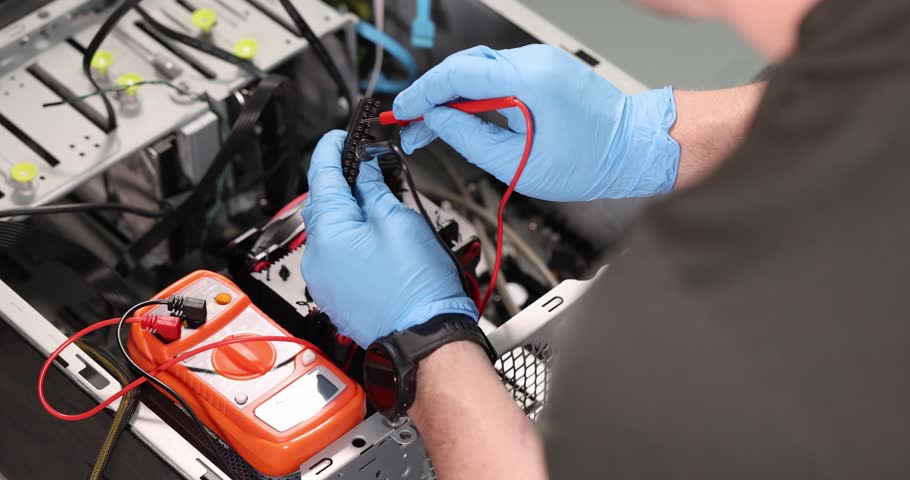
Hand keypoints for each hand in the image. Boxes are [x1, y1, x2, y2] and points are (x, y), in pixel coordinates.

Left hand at [300, 131, 477, 346]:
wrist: (424, 337)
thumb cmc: (417, 289)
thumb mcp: (399, 222)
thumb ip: (374, 190)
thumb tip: (364, 170)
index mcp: (329, 233)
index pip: (321, 175)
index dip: (331, 149)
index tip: (339, 137)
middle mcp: (317, 258)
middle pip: (323, 204)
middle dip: (342, 183)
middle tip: (368, 169)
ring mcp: (323, 279)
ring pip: (331, 231)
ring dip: (349, 213)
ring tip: (380, 207)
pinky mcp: (335, 295)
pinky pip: (337, 256)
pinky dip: (351, 240)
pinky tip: (376, 239)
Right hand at [394, 44, 680, 200]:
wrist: (635, 148)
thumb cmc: (590, 160)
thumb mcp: (519, 164)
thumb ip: (471, 140)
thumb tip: (437, 123)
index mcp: (528, 81)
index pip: (457, 75)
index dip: (422, 94)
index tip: (403, 113)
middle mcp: (534, 62)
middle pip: (465, 68)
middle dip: (433, 97)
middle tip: (414, 128)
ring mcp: (541, 62)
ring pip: (481, 71)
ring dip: (454, 97)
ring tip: (434, 129)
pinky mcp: (546, 71)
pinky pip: (500, 77)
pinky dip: (478, 95)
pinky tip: (466, 118)